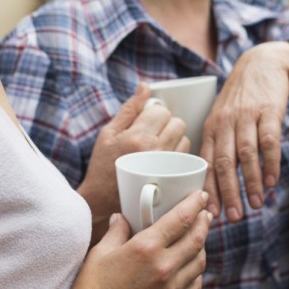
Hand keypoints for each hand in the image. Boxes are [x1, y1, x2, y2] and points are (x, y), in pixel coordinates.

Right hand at [52, 190, 211, 288]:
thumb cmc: (92, 288)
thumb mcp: (101, 252)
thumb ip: (117, 231)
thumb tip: (122, 217)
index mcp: (147, 247)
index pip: (181, 218)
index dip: (195, 203)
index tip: (200, 195)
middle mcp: (164, 266)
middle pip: (197, 237)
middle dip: (204, 221)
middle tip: (205, 212)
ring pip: (200, 261)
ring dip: (202, 246)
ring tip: (199, 237)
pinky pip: (196, 285)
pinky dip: (197, 272)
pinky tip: (192, 266)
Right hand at [77, 83, 188, 232]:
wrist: (101, 202)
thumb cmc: (103, 165)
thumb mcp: (108, 133)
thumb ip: (129, 108)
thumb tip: (145, 87)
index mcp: (137, 137)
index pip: (162, 111)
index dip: (155, 114)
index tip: (146, 123)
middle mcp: (154, 151)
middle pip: (178, 123)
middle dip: (167, 125)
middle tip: (153, 134)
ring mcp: (165, 167)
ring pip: (185, 139)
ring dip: (175, 139)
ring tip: (158, 148)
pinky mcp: (172, 180)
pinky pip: (187, 158)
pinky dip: (179, 155)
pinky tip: (166, 160)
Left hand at [199, 43, 288, 221]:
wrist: (263, 63)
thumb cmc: (242, 99)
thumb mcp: (223, 116)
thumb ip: (219, 144)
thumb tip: (214, 184)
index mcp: (212, 127)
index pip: (206, 162)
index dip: (208, 189)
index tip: (211, 212)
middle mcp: (226, 122)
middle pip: (223, 161)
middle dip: (227, 192)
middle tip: (233, 217)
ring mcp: (247, 116)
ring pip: (246, 154)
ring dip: (251, 182)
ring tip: (256, 204)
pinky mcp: (269, 110)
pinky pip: (269, 141)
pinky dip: (270, 163)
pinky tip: (272, 181)